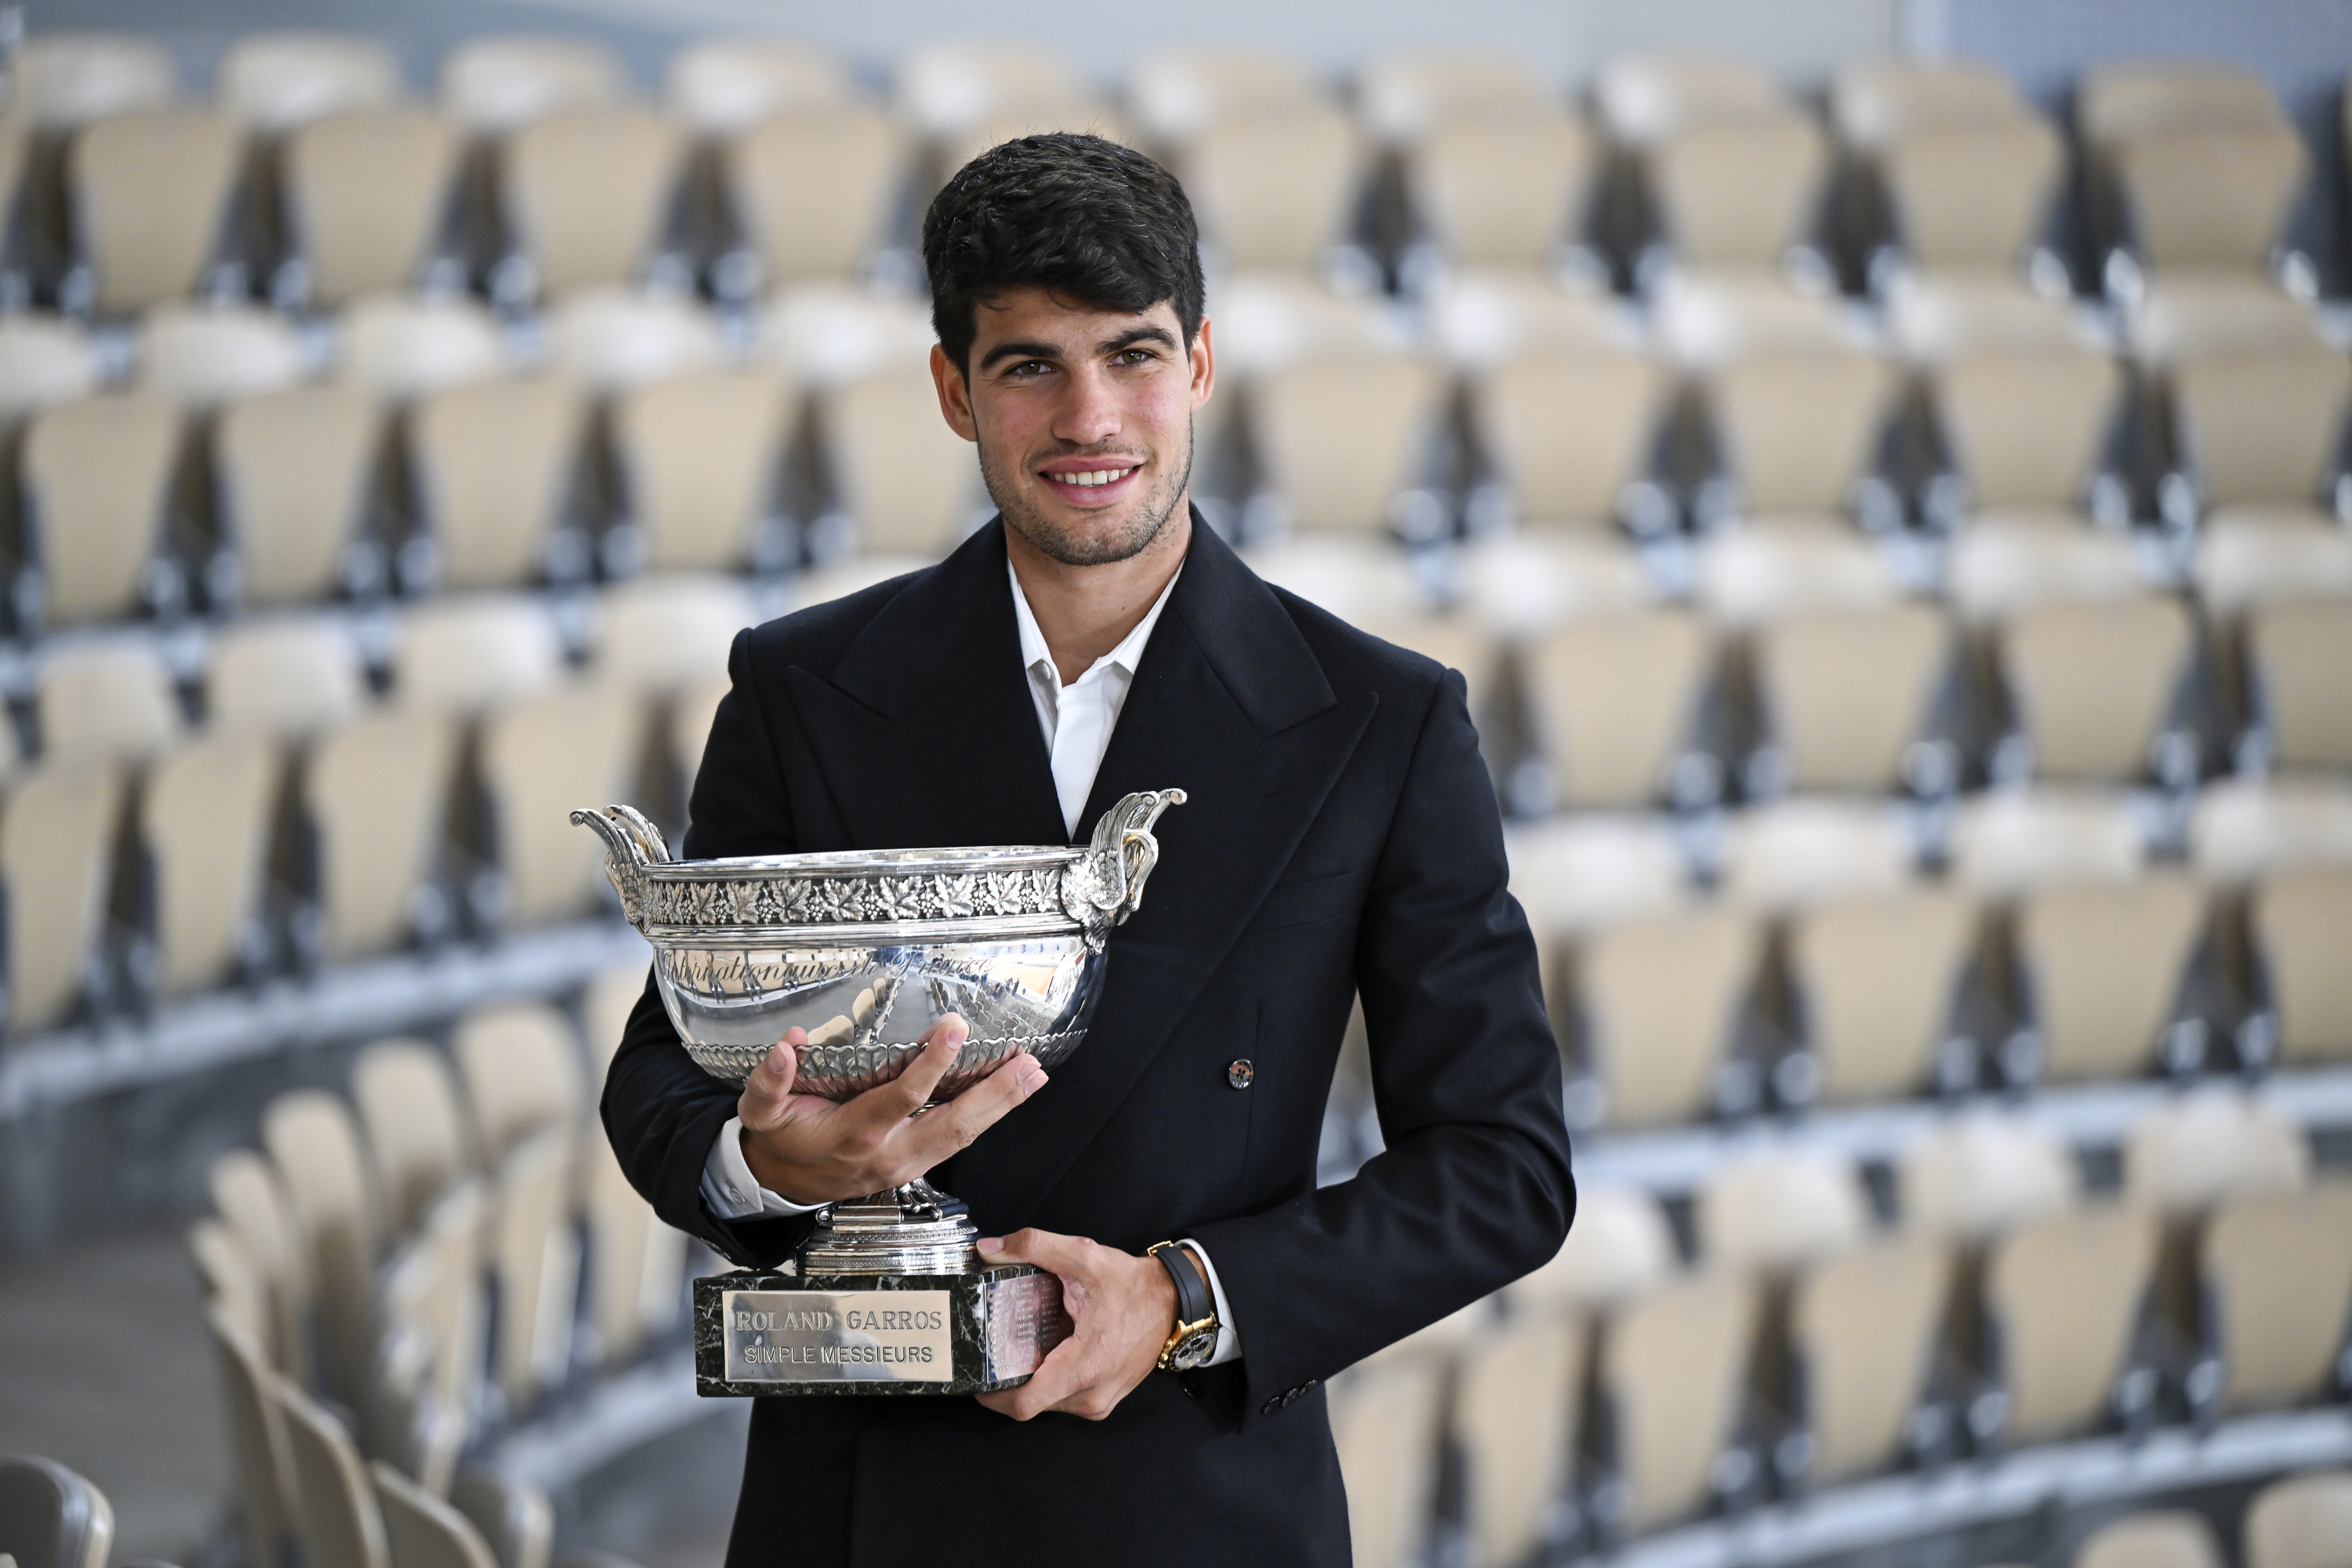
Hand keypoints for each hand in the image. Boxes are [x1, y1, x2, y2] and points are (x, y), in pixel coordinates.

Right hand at [736, 1014, 1046, 1205]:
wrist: (782, 1183)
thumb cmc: (781, 1140)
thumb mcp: (762, 1111)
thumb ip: (770, 1079)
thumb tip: (787, 1045)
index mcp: (857, 1133)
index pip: (904, 1097)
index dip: (932, 1064)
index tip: (955, 1029)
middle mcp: (890, 1152)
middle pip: (954, 1124)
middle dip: (995, 1094)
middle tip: (1027, 1063)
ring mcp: (908, 1163)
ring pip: (964, 1136)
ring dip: (1002, 1106)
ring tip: (1033, 1075)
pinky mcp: (916, 1165)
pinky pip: (959, 1142)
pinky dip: (988, 1118)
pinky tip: (1009, 1095)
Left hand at [973, 1230, 1178, 1420]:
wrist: (1172, 1301)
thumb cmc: (1133, 1286)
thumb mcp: (1083, 1256)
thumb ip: (1033, 1246)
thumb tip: (990, 1250)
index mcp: (1084, 1367)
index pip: (1025, 1404)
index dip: (993, 1396)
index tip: (977, 1376)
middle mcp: (1092, 1394)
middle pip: (1031, 1403)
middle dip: (1009, 1380)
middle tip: (995, 1351)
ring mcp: (1100, 1401)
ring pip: (1048, 1403)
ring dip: (1031, 1380)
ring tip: (1022, 1348)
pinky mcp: (1104, 1399)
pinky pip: (1065, 1399)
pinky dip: (1051, 1380)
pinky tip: (1049, 1352)